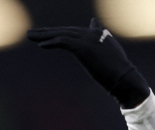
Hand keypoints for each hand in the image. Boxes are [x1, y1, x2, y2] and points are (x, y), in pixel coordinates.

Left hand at [27, 18, 149, 108]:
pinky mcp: (84, 47)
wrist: (124, 77)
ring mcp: (88, 39)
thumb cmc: (118, 70)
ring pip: (61, 34)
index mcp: (98, 34)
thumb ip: (102, 38)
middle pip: (64, 31)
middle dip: (46, 32)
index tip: (45, 33)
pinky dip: (51, 42)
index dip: (58, 32)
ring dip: (44, 35)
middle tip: (31, 33)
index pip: (73, 31)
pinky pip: (63, 42)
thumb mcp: (109, 52)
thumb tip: (97, 27)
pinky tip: (40, 45)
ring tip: (30, 36)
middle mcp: (92, 33)